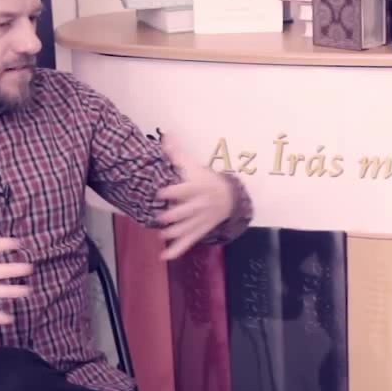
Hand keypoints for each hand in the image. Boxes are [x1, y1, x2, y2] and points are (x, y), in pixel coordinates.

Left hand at [155, 133, 236, 259]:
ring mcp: (201, 220)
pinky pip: (189, 241)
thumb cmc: (207, 179)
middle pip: (188, 211)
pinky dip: (177, 250)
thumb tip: (165, 133)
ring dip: (176, 232)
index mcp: (198, 188)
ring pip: (188, 228)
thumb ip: (177, 153)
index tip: (161, 191)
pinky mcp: (199, 231)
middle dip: (175, 215)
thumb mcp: (194, 166)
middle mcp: (201, 205)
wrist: (231, 198)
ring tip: (163, 234)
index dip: (174, 191)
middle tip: (161, 217)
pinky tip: (164, 256)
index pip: (186, 189)